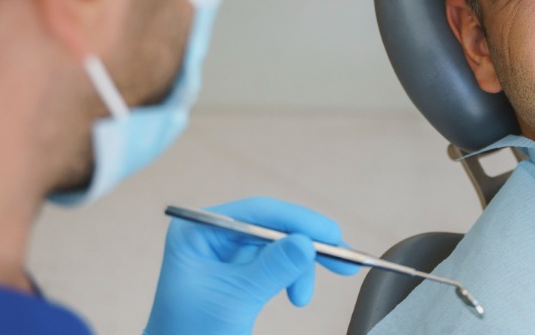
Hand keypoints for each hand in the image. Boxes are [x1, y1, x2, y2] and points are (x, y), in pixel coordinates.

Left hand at [144, 197, 360, 334]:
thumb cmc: (190, 332)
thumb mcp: (234, 299)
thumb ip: (270, 269)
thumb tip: (307, 242)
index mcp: (197, 231)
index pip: (255, 212)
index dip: (297, 221)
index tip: (332, 235)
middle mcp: (212, 235)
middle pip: (272, 226)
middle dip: (306, 246)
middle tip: (343, 260)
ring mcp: (226, 253)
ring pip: (279, 246)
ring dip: (300, 269)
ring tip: (302, 298)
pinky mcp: (240, 272)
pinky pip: (276, 264)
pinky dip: (292, 277)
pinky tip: (297, 296)